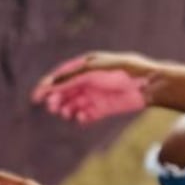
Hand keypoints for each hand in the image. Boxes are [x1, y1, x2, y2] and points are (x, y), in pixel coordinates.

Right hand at [31, 52, 163, 122]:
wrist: (148, 85)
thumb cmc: (122, 71)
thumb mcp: (93, 70)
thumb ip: (71, 78)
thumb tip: (49, 85)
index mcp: (84, 65)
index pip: (60, 76)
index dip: (47, 87)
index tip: (36, 98)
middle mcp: (88, 80)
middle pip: (65, 92)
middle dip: (56, 100)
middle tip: (53, 108)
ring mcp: (95, 95)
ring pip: (73, 105)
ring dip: (67, 110)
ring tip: (67, 113)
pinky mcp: (103, 108)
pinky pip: (86, 115)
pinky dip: (81, 118)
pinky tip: (81, 118)